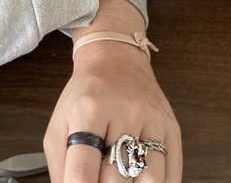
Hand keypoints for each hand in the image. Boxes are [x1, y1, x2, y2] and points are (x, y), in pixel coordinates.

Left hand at [44, 43, 180, 182]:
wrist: (116, 61)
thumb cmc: (87, 95)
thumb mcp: (59, 125)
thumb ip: (60, 167)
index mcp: (89, 111)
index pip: (83, 168)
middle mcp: (124, 112)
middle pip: (117, 179)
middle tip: (100, 181)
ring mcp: (152, 120)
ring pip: (150, 179)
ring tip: (122, 181)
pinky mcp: (171, 127)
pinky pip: (171, 172)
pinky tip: (142, 181)